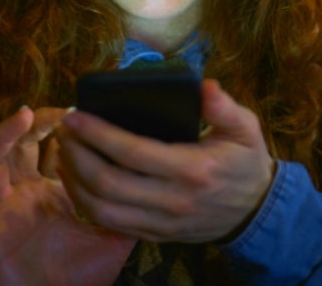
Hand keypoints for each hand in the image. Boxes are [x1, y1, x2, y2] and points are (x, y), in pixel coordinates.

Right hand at [0, 106, 136, 284]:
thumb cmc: (82, 277)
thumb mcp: (114, 235)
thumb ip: (129, 205)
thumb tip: (153, 177)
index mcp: (48, 192)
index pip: (46, 148)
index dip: (57, 127)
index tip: (78, 111)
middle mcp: (21, 195)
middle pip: (15, 146)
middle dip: (30, 123)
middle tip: (52, 110)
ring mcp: (0, 211)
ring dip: (0, 137)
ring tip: (22, 118)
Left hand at [56, 79, 275, 242]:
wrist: (256, 211)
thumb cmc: (245, 163)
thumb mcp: (245, 128)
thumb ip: (224, 107)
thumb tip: (204, 86)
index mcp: (193, 169)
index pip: (132, 152)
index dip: (98, 134)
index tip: (75, 116)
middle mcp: (173, 200)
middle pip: (108, 184)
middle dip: (77, 155)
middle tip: (64, 132)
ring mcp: (162, 222)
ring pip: (102, 210)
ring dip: (74, 182)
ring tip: (65, 153)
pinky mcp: (155, 235)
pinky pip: (110, 224)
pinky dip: (85, 203)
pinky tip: (77, 180)